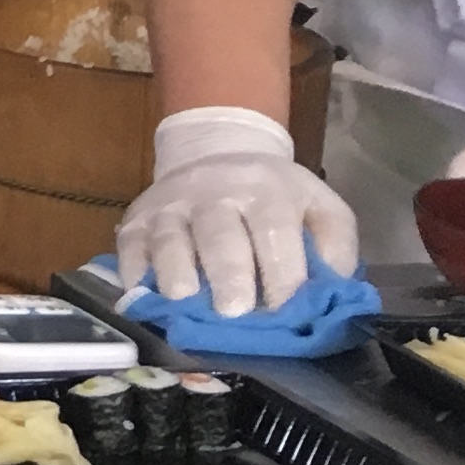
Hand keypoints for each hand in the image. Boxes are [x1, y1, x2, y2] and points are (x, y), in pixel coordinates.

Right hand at [116, 105, 360, 318]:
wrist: (216, 152)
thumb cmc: (276, 196)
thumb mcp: (320, 207)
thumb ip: (334, 247)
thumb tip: (330, 294)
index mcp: (267, 190)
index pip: (275, 232)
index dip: (281, 273)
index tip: (285, 312)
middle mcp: (214, 192)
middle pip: (220, 234)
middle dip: (227, 274)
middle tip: (233, 312)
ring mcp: (170, 205)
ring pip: (170, 239)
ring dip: (176, 272)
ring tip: (184, 304)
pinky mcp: (136, 219)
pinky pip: (130, 246)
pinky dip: (135, 272)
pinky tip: (144, 296)